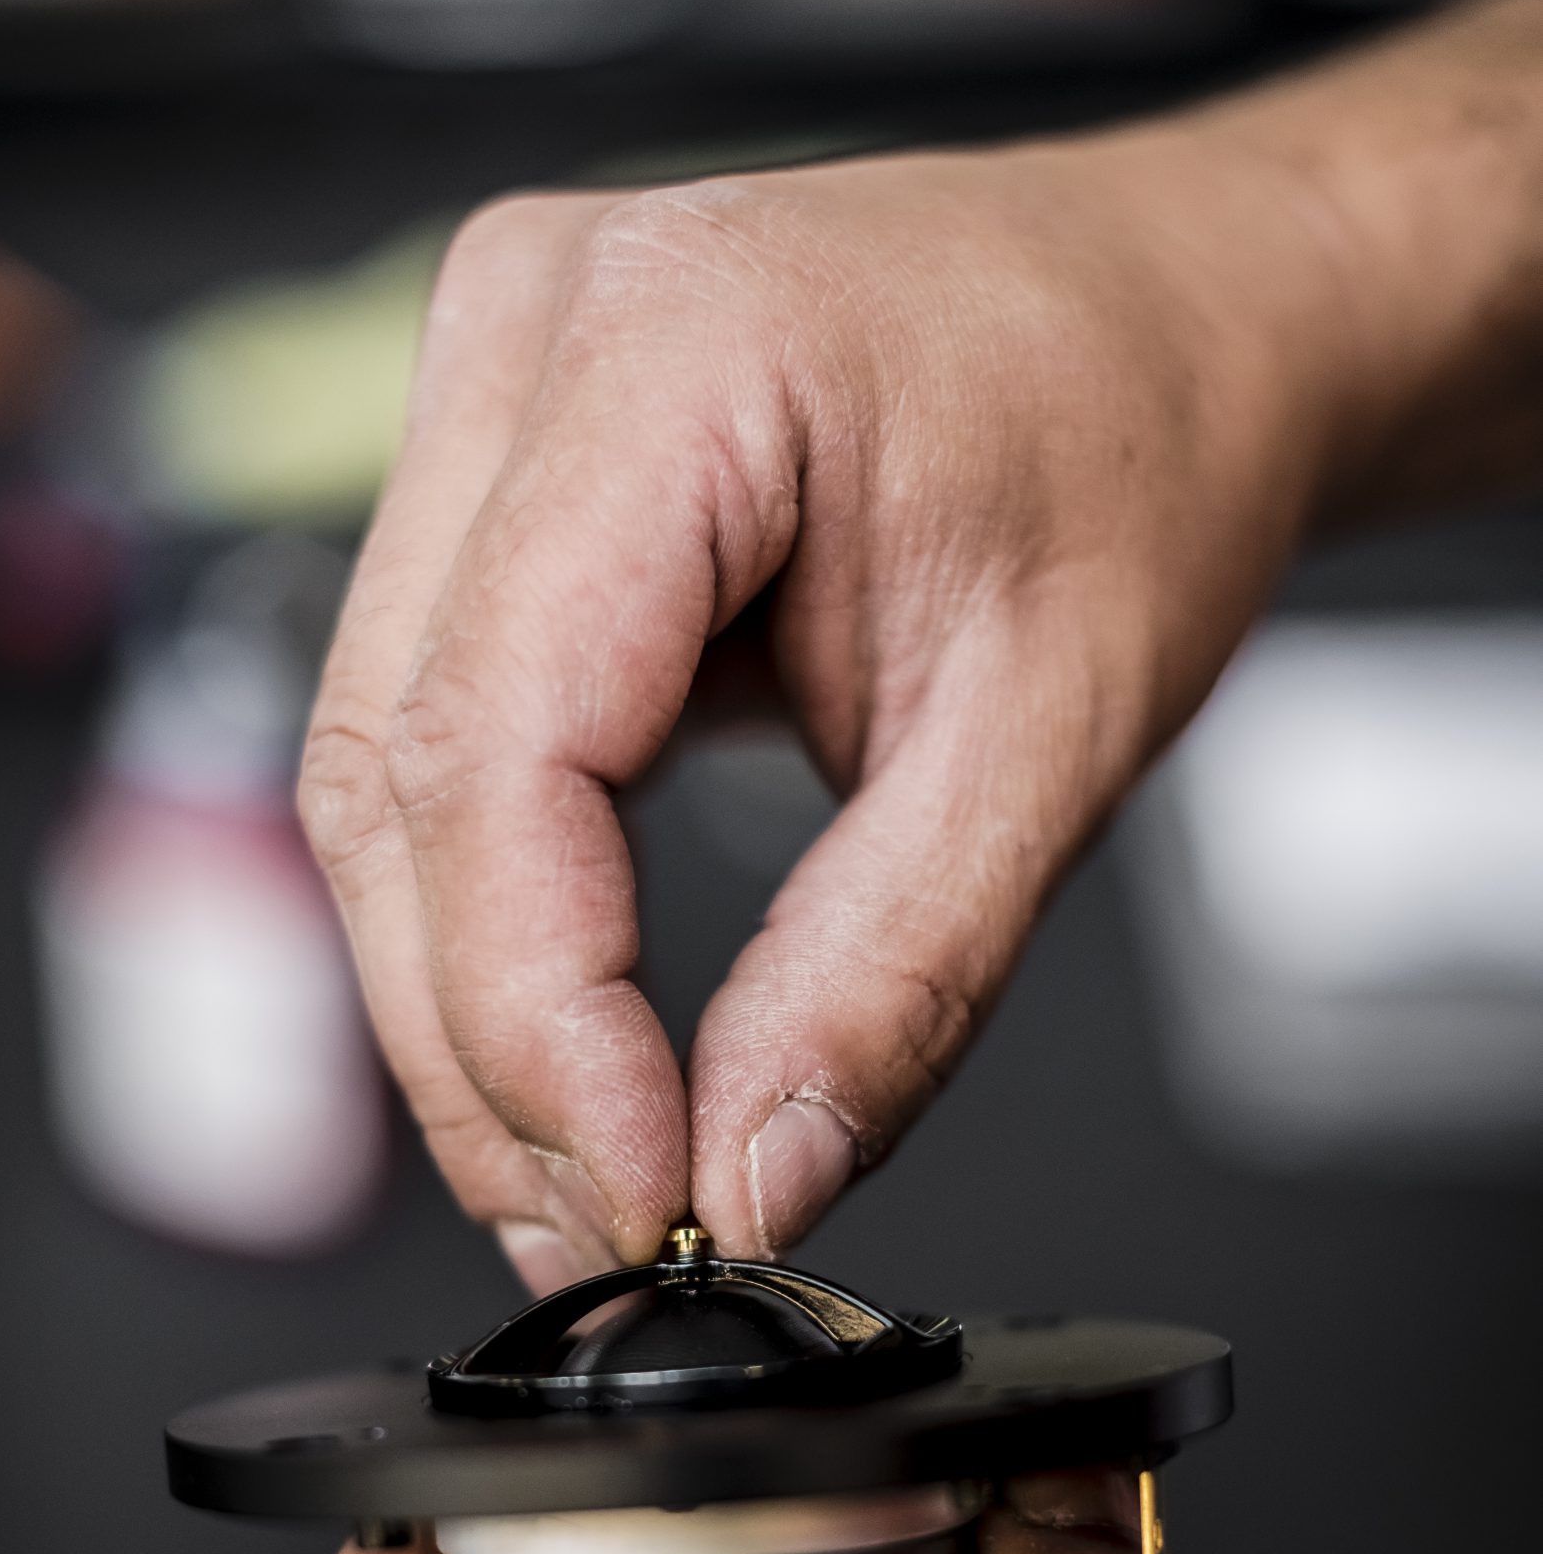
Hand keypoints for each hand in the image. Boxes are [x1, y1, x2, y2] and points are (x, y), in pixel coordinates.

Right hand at [296, 0, 1542, 1287]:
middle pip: (398, 776)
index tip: (639, 1196)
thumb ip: (890, 976)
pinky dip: (492, 921)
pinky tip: (571, 1048)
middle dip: (487, 1052)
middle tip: (598, 1235)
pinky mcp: (500, 488)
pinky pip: (432, 739)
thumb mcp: (1053, 733)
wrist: (1170, 317)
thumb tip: (748, 1182)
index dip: (542, 1014)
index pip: (501, 743)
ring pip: (383, 778)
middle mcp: (528, 342)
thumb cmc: (1138, 442)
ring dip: (467, 1010)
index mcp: (671, 343)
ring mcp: (490, 401)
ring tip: (583, 1179)